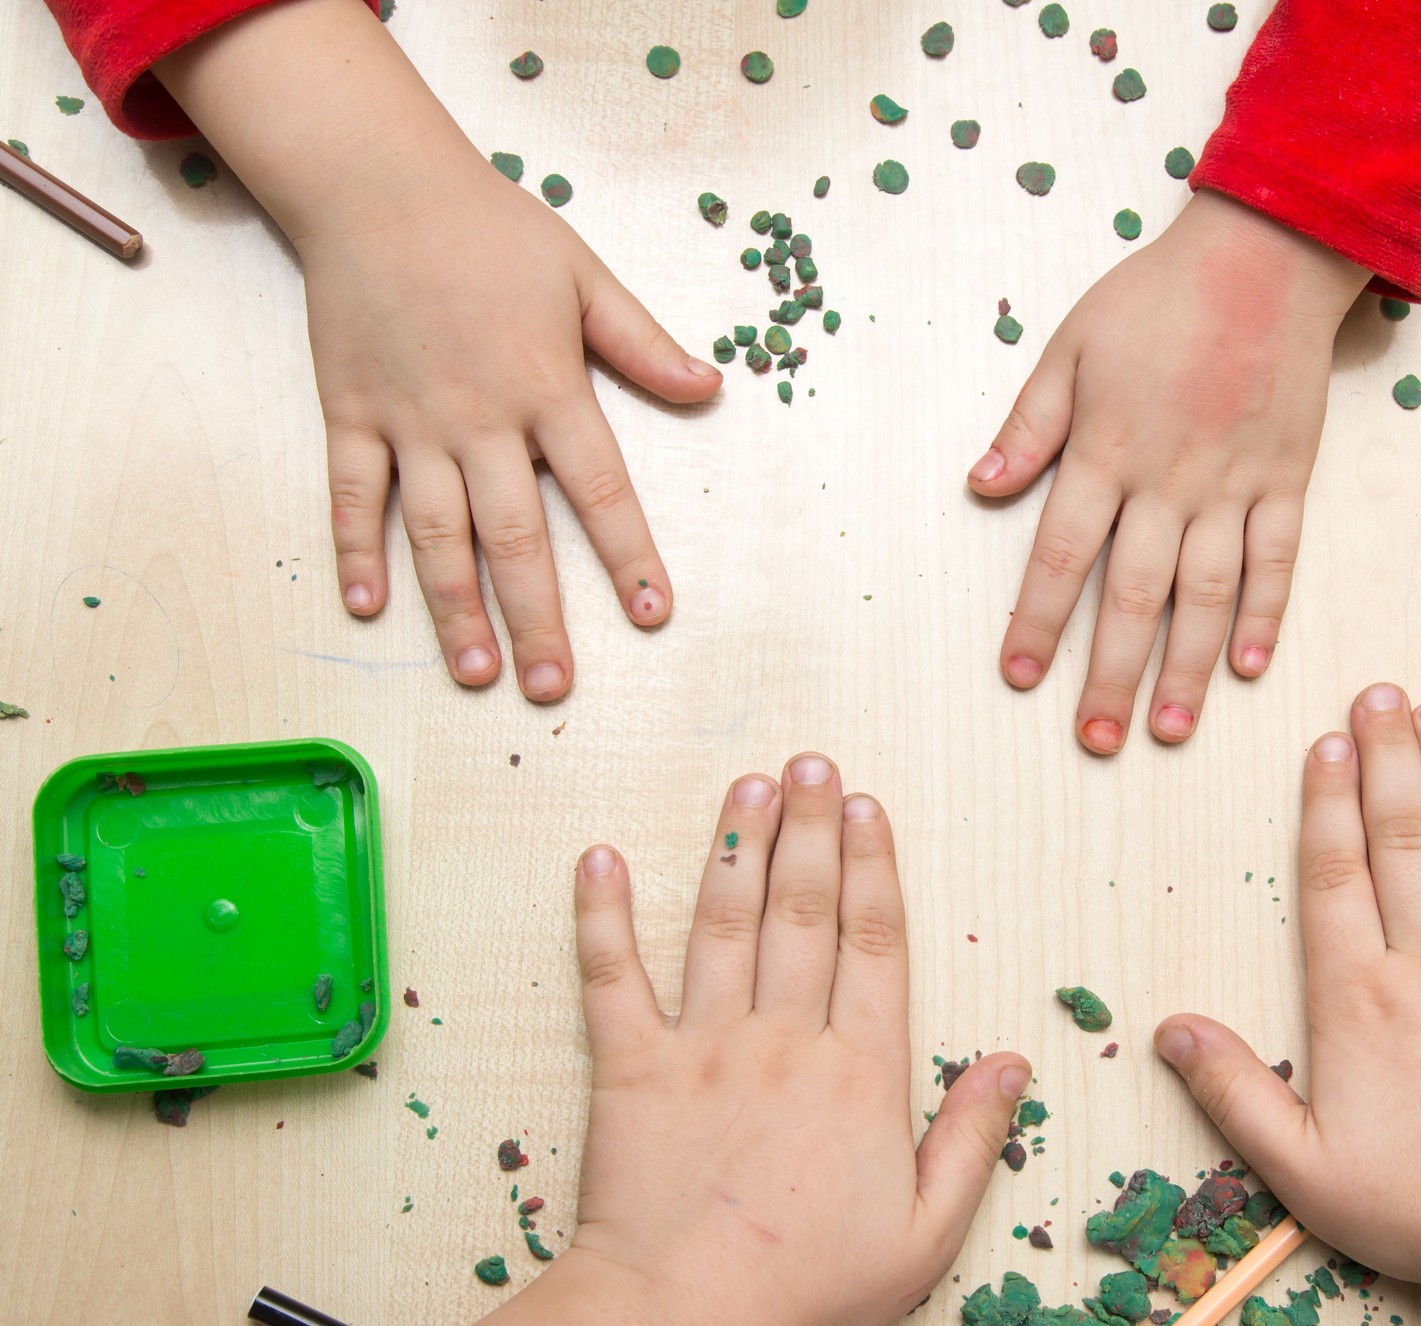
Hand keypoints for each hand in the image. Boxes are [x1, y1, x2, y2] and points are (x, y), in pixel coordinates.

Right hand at [155, 0, 720, 702]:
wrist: (377, 185)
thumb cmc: (492, 231)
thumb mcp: (585, 277)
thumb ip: (645, 344)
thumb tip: (712, 388)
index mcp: (548, 388)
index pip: (601, 489)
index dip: (629, 556)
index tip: (654, 614)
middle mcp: (480, 417)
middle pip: (515, 536)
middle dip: (538, 617)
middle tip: (556, 687)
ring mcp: (410, 421)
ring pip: (434, 533)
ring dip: (454, 609)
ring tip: (478, 673)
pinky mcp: (351, 413)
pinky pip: (351, 495)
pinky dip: (355, 550)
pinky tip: (366, 608)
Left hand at [564, 756, 1030, 1325]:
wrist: (681, 1320)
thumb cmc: (807, 1289)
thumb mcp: (925, 1233)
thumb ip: (971, 1139)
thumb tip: (1011, 1062)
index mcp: (858, 1073)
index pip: (874, 942)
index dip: (874, 865)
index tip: (868, 807)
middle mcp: (783, 1039)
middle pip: (803, 910)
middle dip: (811, 828)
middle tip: (812, 762)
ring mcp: (701, 1046)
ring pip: (722, 922)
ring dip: (736, 844)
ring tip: (748, 784)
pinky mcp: (627, 1068)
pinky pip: (611, 976)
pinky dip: (603, 914)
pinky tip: (602, 858)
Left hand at [970, 191, 1366, 753]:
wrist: (1264, 256)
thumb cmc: (1156, 298)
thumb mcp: (1069, 346)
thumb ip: (1028, 424)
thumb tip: (979, 486)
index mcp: (1105, 449)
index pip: (1062, 554)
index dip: (1037, 620)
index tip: (1018, 675)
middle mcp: (1168, 478)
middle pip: (1133, 593)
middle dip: (1109, 672)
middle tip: (1093, 738)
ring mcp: (1233, 482)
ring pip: (1206, 592)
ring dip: (1187, 666)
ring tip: (1169, 728)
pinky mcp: (1286, 477)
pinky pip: (1277, 558)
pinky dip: (1265, 614)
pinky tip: (1249, 667)